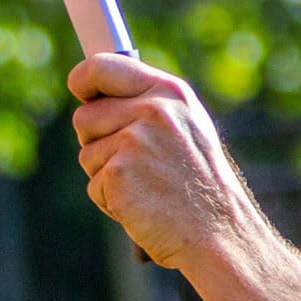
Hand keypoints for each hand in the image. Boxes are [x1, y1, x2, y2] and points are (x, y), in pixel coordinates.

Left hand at [67, 56, 257, 267]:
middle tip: (135, 165)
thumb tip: (93, 97)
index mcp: (169, 92)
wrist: (219, 233)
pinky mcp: (118, 174)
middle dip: (98, 142)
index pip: (103, 67)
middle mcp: (151, 110)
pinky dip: (111, 201)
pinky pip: (94, 185)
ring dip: (107, 176)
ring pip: (87, 154)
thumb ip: (146, 104)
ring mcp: (134, 141)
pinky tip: (142, 206)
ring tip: (147, 188)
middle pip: (85, 116)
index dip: (84, 79)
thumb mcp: (186, 128)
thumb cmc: (201, 185)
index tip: (81, 90)